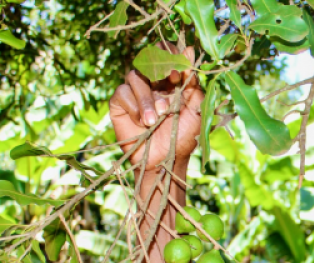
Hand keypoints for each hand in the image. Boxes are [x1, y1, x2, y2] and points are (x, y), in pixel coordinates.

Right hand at [110, 44, 203, 170]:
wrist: (165, 160)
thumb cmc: (183, 136)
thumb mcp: (194, 107)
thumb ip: (192, 81)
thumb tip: (190, 51)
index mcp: (171, 81)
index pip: (166, 55)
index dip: (170, 56)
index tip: (177, 72)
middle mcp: (152, 83)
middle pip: (148, 61)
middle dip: (159, 72)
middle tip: (169, 83)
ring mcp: (135, 92)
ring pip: (135, 76)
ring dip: (148, 98)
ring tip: (156, 119)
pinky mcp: (120, 103)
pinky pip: (122, 92)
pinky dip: (134, 107)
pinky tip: (142, 123)